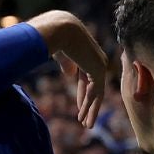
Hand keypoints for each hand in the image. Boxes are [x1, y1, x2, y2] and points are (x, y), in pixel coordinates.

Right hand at [27, 10, 109, 127]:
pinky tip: (83, 117)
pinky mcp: (98, 70)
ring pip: (97, 92)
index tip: (79, 107)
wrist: (59, 28)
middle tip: (85, 120)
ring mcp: (99, 65)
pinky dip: (90, 106)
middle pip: (94, 87)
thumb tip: (70, 74)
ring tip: (86, 124)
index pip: (87, 78)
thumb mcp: (61, 54)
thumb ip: (67, 63)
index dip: (83, 94)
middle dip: (89, 104)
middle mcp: (97, 59)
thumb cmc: (54, 36)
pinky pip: (95, 93)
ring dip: (91, 109)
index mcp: (88, 55)